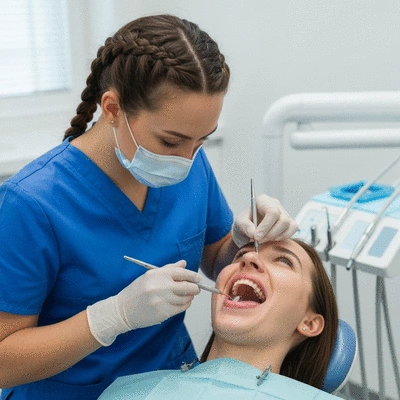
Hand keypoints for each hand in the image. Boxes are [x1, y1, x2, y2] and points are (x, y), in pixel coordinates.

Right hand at [86, 260, 200, 345]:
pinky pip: (181, 308)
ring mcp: (161, 301)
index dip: (193, 275)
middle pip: (187, 286)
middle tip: (196, 288)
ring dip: (189, 297)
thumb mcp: (150, 275)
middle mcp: (160, 287)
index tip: (198, 278)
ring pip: (185, 298)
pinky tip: (182, 302)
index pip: (181, 273)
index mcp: (157, 274)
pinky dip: (185, 305)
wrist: (123, 310)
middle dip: (195, 288)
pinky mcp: (163, 313)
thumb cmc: (137, 290)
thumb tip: (184, 264)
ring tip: (187, 295)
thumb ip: (169, 269)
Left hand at [232, 194, 297, 247]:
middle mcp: (275, 205)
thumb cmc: (244, 224)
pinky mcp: (289, 222)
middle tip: (259, 241)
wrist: (248, 231)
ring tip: (263, 240)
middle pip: (282, 220)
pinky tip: (272, 239)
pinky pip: (293, 229)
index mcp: (263, 201)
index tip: (257, 237)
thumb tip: (253, 233)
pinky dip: (284, 237)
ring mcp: (284, 213)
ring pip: (290, 225)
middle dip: (270, 234)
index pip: (271, 212)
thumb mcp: (239, 223)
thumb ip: (244, 226)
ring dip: (276, 236)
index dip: (266, 226)